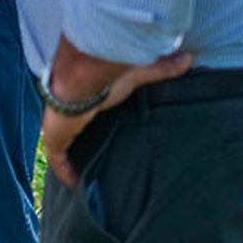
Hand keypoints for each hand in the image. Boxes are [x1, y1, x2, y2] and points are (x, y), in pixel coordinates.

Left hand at [42, 50, 193, 188]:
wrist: (80, 77)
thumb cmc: (105, 74)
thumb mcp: (137, 74)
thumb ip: (160, 69)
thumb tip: (188, 58)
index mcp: (85, 96)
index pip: (85, 112)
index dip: (91, 122)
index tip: (104, 135)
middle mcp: (69, 112)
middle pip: (73, 131)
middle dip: (82, 143)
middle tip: (99, 161)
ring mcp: (58, 126)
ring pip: (64, 146)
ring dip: (73, 159)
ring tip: (89, 175)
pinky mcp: (54, 139)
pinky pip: (57, 160)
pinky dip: (65, 172)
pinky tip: (75, 184)